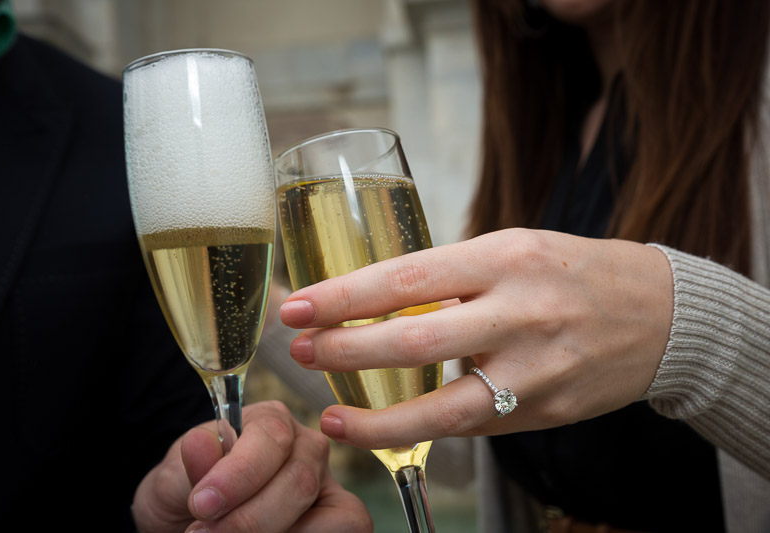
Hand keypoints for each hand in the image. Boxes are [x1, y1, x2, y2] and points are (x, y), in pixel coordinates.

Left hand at [132, 401, 371, 532]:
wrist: (189, 523)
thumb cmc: (186, 495)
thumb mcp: (172, 480)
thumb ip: (187, 464)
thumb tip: (200, 443)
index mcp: (268, 420)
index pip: (270, 437)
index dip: (239, 474)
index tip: (202, 505)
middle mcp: (305, 446)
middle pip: (299, 481)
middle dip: (250, 519)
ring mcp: (326, 483)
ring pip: (327, 511)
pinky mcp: (340, 515)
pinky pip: (349, 525)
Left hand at [279, 229, 672, 449]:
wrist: (658, 314)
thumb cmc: (571, 272)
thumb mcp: (512, 249)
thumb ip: (450, 275)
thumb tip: (372, 302)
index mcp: (505, 256)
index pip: (407, 276)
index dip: (344, 296)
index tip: (298, 306)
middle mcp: (520, 312)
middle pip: (415, 339)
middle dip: (345, 349)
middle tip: (300, 351)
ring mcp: (536, 368)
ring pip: (444, 406)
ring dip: (378, 418)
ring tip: (332, 416)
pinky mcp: (546, 411)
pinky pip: (473, 426)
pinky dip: (424, 429)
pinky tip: (390, 427)